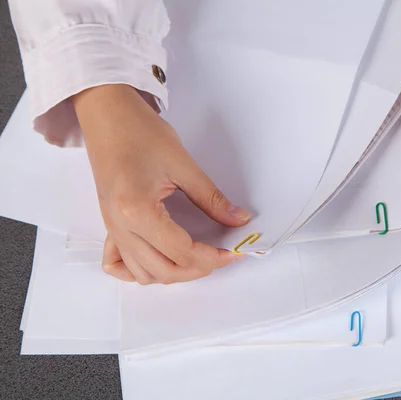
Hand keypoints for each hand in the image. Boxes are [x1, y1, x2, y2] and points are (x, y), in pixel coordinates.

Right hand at [73, 84, 250, 283]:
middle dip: (198, 269)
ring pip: (143, 274)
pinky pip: (119, 264)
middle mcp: (120, 227)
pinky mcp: (109, 225)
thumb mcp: (183, 164)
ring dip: (174, 273)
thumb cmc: (140, 132)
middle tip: (221, 255)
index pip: (183, 252)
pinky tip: (161, 258)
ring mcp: (111, 229)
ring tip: (198, 256)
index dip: (214, 257)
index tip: (234, 253)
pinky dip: (140, 271)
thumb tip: (238, 220)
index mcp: (138, 211)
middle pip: (164, 271)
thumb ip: (212, 198)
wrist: (107, 113)